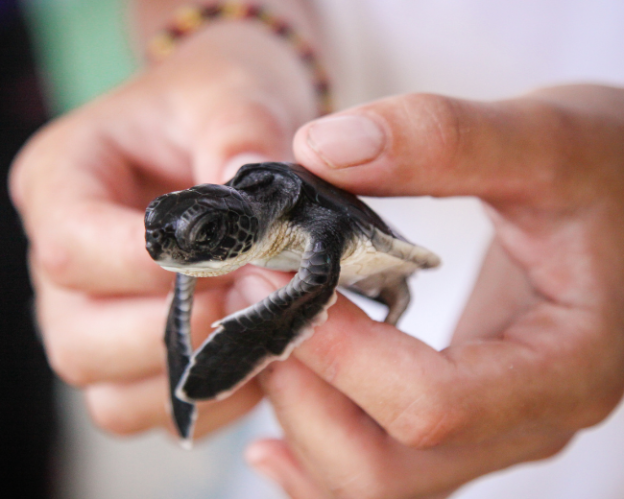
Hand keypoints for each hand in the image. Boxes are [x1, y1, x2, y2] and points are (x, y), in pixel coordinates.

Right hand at [8, 21, 318, 438]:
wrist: (220, 124)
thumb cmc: (213, 100)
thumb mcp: (228, 93)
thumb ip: (239, 140)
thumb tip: (258, 219)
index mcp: (59, 181)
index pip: (71, 249)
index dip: (149, 269)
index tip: (235, 260)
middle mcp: (58, 260)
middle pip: (76, 339)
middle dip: (174, 334)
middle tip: (253, 299)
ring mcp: (88, 313)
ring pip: (107, 393)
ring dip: (190, 378)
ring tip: (259, 332)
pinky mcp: (128, 352)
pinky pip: (147, 410)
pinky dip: (203, 403)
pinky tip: (255, 359)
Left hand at [243, 85, 623, 497]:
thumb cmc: (613, 170)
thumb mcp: (545, 137)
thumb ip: (445, 139)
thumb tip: (322, 149)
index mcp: (563, 367)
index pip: (431, 405)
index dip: (337, 353)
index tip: (275, 280)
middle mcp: (527, 420)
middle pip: (386, 468)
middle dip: (300, 394)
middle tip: (251, 308)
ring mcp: (493, 428)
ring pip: (373, 478)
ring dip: (299, 419)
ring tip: (258, 340)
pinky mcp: (465, 414)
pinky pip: (381, 467)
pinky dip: (317, 451)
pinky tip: (274, 427)